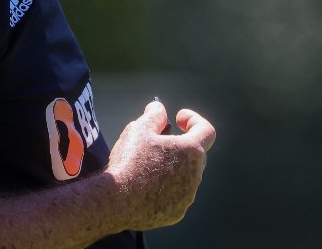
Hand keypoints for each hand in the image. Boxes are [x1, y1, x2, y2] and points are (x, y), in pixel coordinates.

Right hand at [105, 100, 216, 229]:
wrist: (115, 201)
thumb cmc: (129, 161)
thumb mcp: (139, 129)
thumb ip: (154, 115)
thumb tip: (159, 108)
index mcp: (191, 151)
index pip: (206, 131)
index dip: (193, 120)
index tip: (178, 118)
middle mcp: (195, 175)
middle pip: (196, 154)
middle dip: (181, 145)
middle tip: (158, 141)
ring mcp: (187, 196)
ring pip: (186, 177)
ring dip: (174, 168)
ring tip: (148, 165)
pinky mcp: (177, 213)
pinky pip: (176, 196)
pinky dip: (166, 189)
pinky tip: (145, 187)